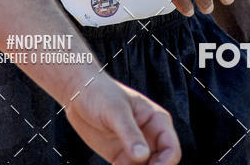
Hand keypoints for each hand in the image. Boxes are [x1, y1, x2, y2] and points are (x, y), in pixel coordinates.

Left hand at [65, 77, 180, 164]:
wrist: (78, 93)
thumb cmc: (100, 92)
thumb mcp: (115, 111)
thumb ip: (129, 133)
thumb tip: (143, 157)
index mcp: (157, 121)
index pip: (171, 150)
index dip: (165, 164)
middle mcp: (149, 137)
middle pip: (160, 164)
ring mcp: (134, 148)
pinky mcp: (120, 158)